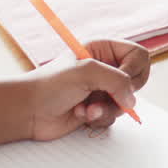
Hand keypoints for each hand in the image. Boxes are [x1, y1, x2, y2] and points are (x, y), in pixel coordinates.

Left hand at [28, 39, 150, 140]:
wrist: (29, 111)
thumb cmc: (51, 85)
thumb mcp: (87, 72)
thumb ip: (117, 80)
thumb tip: (132, 100)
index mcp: (103, 49)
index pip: (138, 56)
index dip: (133, 70)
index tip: (121, 80)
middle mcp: (105, 68)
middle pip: (136, 80)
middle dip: (121, 93)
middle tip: (104, 95)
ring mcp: (102, 89)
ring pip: (126, 102)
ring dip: (107, 108)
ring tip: (86, 108)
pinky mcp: (98, 108)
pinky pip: (115, 116)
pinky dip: (99, 118)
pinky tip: (81, 114)